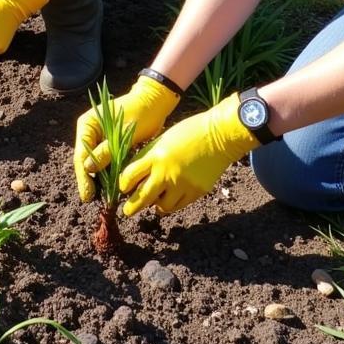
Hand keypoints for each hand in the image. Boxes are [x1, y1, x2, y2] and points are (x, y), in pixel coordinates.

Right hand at [73, 75, 179, 201]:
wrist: (155, 103)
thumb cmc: (140, 113)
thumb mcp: (124, 133)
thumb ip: (107, 150)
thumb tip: (88, 168)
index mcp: (87, 124)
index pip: (81, 154)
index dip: (83, 176)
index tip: (87, 194)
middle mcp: (89, 131)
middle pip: (85, 160)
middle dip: (88, 180)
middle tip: (91, 199)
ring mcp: (99, 138)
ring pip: (94, 163)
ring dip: (97, 179)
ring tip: (101, 197)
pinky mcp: (109, 145)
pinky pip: (105, 161)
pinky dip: (107, 173)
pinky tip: (109, 188)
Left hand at [119, 93, 258, 215]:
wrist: (219, 136)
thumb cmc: (189, 132)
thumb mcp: (163, 139)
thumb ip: (150, 157)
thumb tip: (136, 175)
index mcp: (155, 156)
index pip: (129, 177)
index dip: (123, 185)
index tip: (124, 187)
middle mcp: (166, 173)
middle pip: (141, 198)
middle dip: (131, 207)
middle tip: (128, 211)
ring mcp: (182, 185)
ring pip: (161, 207)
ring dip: (156, 205)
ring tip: (155, 200)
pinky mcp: (196, 192)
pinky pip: (179, 206)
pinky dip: (172, 204)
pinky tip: (171, 197)